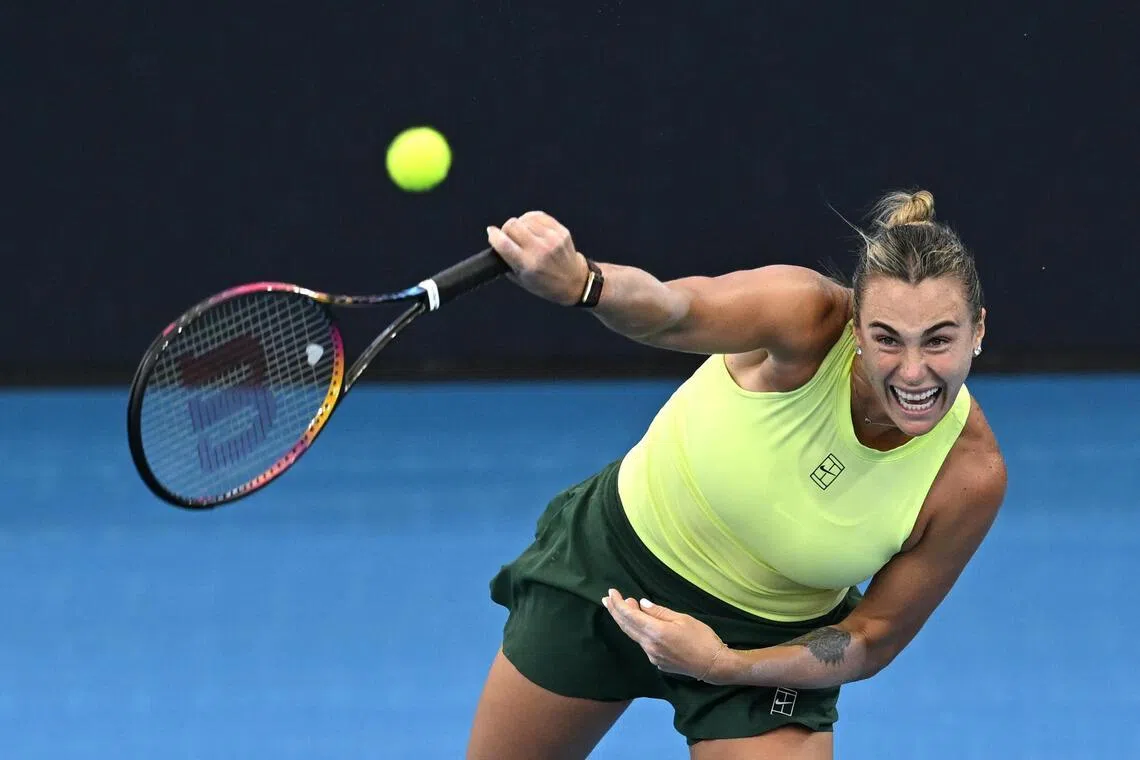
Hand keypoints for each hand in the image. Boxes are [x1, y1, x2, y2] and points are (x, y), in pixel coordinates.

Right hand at [486, 211, 590, 305]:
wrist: (574, 282)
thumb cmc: (544, 283)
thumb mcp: (521, 279)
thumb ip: (507, 261)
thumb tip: (495, 240)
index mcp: (528, 265)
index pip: (503, 243)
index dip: (493, 235)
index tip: (491, 232)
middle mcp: (540, 251)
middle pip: (512, 225)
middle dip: (506, 229)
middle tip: (508, 235)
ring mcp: (552, 239)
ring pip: (524, 219)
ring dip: (520, 225)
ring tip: (522, 234)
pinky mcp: (561, 232)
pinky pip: (538, 216)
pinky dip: (531, 220)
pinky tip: (531, 227)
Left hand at [602, 588, 734, 684]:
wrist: (713, 665)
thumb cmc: (702, 638)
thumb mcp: (682, 619)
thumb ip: (659, 612)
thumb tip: (641, 604)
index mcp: (655, 632)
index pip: (629, 616)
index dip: (618, 604)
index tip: (611, 592)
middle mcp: (649, 646)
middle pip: (626, 627)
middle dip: (615, 611)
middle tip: (606, 599)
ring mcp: (652, 656)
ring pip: (633, 636)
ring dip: (626, 621)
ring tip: (620, 608)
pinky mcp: (657, 662)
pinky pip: (643, 644)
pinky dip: (637, 631)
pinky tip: (638, 624)